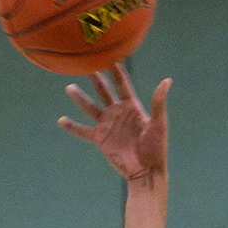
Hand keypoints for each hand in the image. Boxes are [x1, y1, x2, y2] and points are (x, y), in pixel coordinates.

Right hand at [58, 65, 169, 180]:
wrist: (146, 171)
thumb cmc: (156, 148)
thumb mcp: (159, 124)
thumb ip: (158, 103)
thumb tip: (167, 80)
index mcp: (133, 107)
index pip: (123, 85)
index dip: (117, 71)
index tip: (110, 56)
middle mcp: (118, 113)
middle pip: (104, 91)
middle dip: (96, 78)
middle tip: (86, 64)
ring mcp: (107, 125)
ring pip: (90, 107)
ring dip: (80, 98)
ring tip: (69, 86)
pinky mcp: (100, 139)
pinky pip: (83, 131)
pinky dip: (72, 126)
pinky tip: (61, 120)